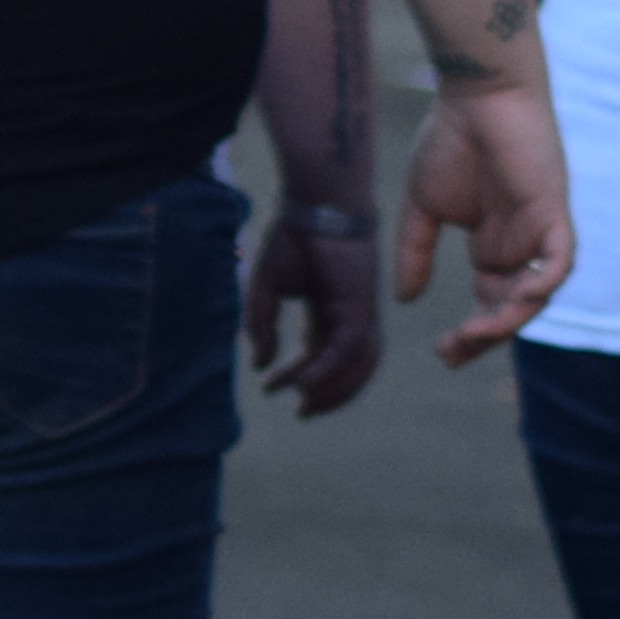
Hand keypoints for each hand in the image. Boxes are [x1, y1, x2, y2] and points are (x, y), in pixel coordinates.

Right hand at [241, 205, 385, 416]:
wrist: (315, 206)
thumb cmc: (291, 239)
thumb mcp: (266, 290)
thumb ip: (261, 327)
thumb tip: (259, 364)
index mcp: (330, 312)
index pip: (322, 356)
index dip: (299, 377)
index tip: (271, 388)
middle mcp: (350, 318)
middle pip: (349, 370)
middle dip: (327, 394)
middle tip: (302, 412)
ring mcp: (359, 314)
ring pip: (356, 367)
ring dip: (332, 391)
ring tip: (304, 405)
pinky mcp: (360, 309)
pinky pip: (347, 351)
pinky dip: (328, 371)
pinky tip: (303, 383)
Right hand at [406, 79, 579, 368]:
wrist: (476, 95)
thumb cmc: (449, 141)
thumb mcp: (423, 207)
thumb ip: (416, 251)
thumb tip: (405, 298)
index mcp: (493, 246)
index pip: (488, 302)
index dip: (470, 332)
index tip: (442, 354)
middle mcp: (520, 246)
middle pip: (511, 307)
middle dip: (484, 336)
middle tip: (451, 352)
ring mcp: (540, 232)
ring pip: (535, 293)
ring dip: (508, 319)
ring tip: (473, 334)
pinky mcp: (554, 213)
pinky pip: (559, 262)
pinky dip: (543, 284)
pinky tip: (517, 300)